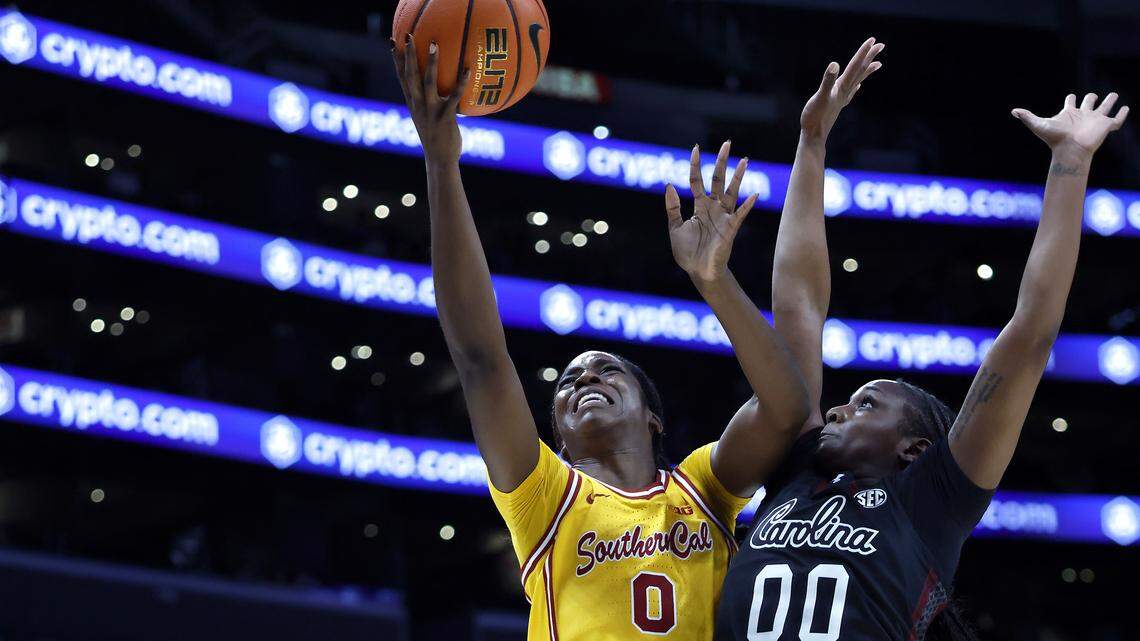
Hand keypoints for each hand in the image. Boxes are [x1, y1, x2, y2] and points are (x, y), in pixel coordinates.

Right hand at [392, 36, 470, 162]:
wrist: (440, 160)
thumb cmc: (438, 138)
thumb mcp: (429, 118)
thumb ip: (431, 103)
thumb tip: (442, 88)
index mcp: (413, 104)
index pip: (401, 78)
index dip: (397, 60)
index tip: (393, 42)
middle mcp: (418, 105)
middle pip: (410, 75)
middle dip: (408, 55)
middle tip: (408, 35)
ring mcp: (430, 111)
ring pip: (428, 82)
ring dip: (431, 62)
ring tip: (434, 44)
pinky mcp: (444, 117)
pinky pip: (454, 97)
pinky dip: (461, 83)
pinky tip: (468, 69)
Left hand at [664, 141, 757, 284]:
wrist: (698, 272)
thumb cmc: (688, 252)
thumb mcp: (675, 228)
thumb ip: (673, 208)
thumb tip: (670, 185)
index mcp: (699, 207)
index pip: (697, 180)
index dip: (695, 165)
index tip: (695, 148)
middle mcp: (713, 208)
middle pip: (718, 180)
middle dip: (721, 162)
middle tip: (727, 144)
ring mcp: (723, 217)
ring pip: (731, 192)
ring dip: (737, 177)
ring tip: (744, 160)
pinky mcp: (730, 229)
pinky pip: (740, 214)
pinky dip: (747, 205)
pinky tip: (753, 195)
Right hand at [800, 37, 883, 142]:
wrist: (813, 137)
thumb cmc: (814, 118)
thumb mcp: (820, 97)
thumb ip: (827, 81)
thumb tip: (834, 64)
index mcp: (841, 87)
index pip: (855, 66)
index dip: (863, 52)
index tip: (873, 40)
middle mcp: (844, 91)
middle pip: (860, 71)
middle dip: (869, 57)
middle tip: (880, 45)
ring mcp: (842, 99)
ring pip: (857, 80)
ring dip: (866, 70)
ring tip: (877, 63)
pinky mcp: (836, 105)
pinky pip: (850, 92)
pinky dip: (855, 86)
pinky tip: (857, 86)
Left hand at [1012, 93, 1128, 160]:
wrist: (1070, 150)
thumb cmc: (1055, 139)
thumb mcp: (1039, 125)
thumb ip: (1027, 117)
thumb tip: (1013, 111)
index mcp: (1069, 114)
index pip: (1071, 102)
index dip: (1071, 99)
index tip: (1071, 96)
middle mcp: (1083, 115)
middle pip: (1089, 102)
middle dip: (1090, 98)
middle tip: (1092, 96)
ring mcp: (1095, 120)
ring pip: (1105, 108)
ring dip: (1109, 101)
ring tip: (1114, 95)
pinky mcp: (1106, 126)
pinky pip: (1117, 120)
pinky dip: (1122, 114)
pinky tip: (1125, 108)